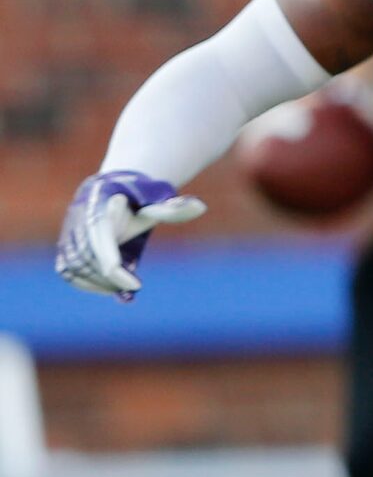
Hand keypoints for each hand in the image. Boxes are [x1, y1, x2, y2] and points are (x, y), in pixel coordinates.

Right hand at [55, 171, 205, 300]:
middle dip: (109, 279)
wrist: (114, 188)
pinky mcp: (67, 243)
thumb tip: (201, 207)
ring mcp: (70, 232)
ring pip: (74, 266)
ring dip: (97, 283)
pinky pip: (67, 269)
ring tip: (122, 287)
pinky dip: (84, 283)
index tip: (136, 286)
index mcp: (100, 207)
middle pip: (88, 260)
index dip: (115, 270)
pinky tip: (109, 287)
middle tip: (132, 287)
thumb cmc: (140, 196)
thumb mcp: (158, 199)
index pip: (101, 244)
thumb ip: (174, 207)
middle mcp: (79, 220)